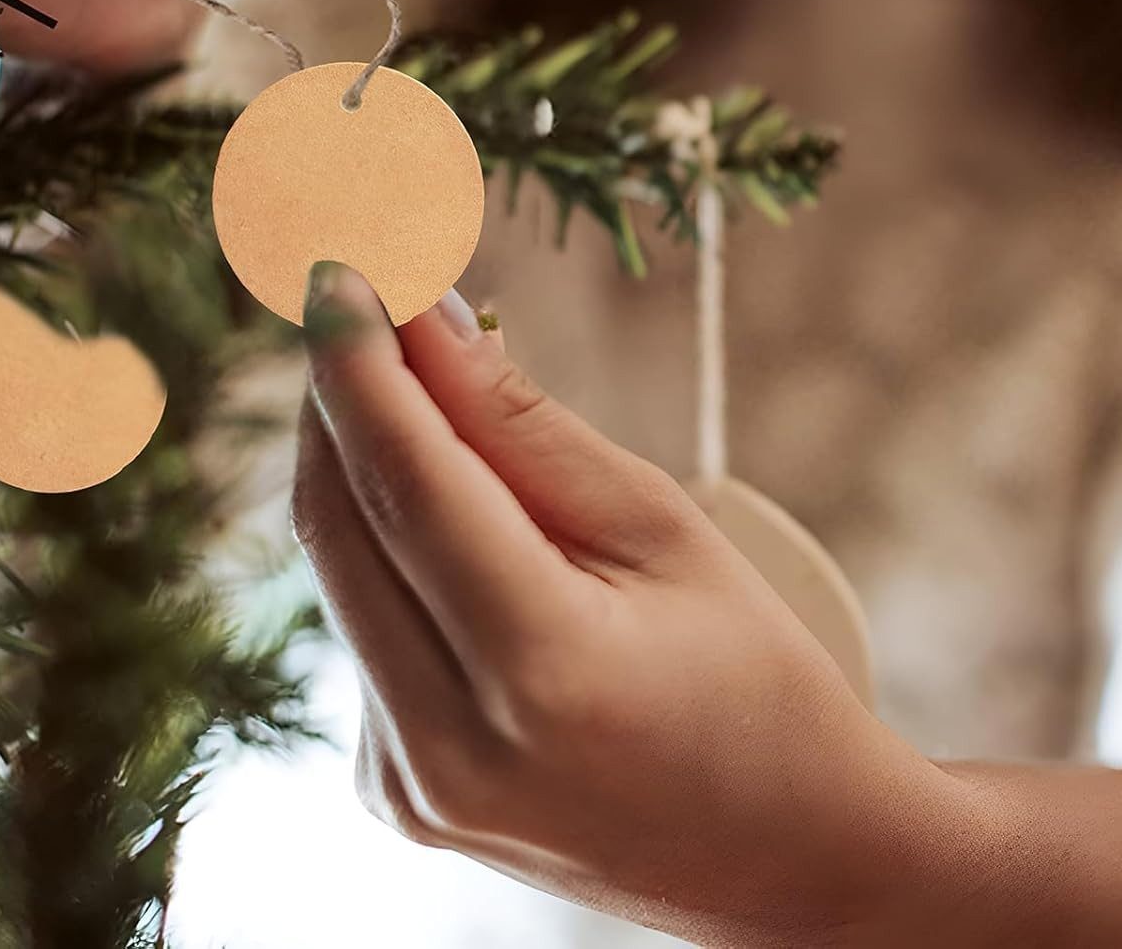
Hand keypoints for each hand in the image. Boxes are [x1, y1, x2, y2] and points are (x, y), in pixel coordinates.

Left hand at [291, 261, 997, 947]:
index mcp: (542, 672)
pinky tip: (428, 492)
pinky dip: (379, 537)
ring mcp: (408, 784)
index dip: (359, 357)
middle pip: (342, 518)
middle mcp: (447, 745)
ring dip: (354, 455)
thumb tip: (428, 321)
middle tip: (358, 285)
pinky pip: (360, 623)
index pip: (408, 480)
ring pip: (338, 566)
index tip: (337, 262)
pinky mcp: (393, 791)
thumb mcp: (662, 528)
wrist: (784, 859)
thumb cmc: (755, 676)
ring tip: (401, 371)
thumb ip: (527, 429)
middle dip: (339, 387)